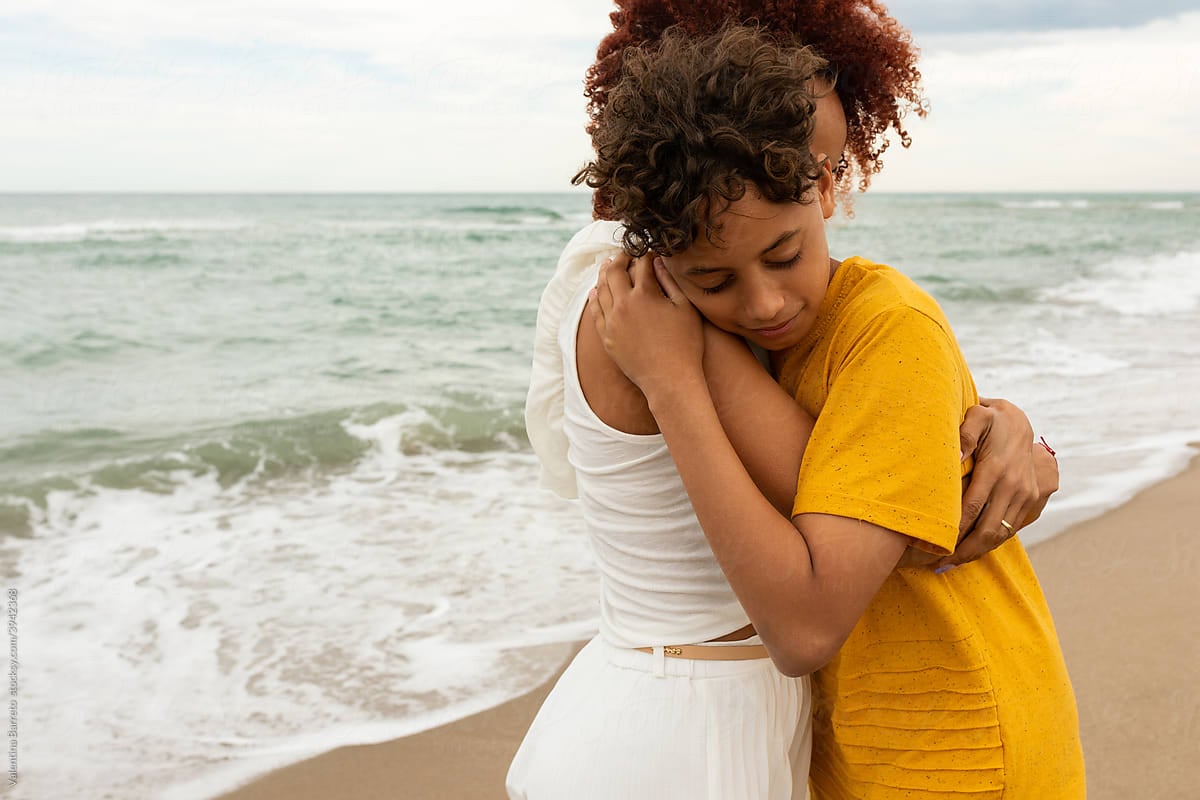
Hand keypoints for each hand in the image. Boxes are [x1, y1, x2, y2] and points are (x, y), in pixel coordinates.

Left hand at [590, 253, 703, 394]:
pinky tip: (595, 292)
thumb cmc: (685, 345)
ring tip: (607, 266)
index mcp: (645, 294)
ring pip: (601, 290)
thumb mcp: (684, 309)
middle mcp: (623, 305)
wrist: (670, 381)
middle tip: (624, 254)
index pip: (642, 264)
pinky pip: (596, 312)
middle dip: (620, 259)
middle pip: (614, 272)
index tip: (648, 250)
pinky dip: (594, 298)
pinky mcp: (606, 338)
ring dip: (604, 275)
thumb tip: (657, 262)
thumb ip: (669, 282)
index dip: (645, 254)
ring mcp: (612, 322)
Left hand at [934, 398, 1040, 569]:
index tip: (936, 546)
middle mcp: (1014, 485)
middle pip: (988, 529)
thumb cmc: (990, 418)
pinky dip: (992, 544)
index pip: (973, 508)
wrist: (1020, 421)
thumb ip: (965, 433)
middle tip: (939, 564)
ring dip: (978, 552)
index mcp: (997, 469)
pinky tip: (973, 552)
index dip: (955, 530)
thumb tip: (955, 458)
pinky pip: (1011, 529)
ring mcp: (1025, 494)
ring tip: (952, 564)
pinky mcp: (1031, 500)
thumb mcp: (978, 415)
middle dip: (964, 550)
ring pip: (1001, 533)